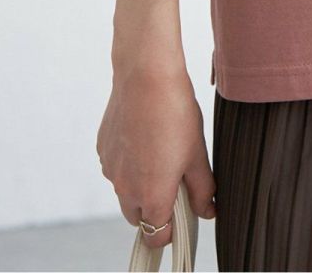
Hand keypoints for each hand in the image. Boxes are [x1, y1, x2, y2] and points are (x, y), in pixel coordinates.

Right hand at [96, 65, 216, 254]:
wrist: (145, 75)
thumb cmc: (174, 112)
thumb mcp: (197, 153)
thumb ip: (202, 189)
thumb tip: (208, 211)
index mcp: (151, 195)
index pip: (156, 236)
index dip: (171, 231)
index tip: (182, 214)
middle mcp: (125, 189)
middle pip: (139, 217)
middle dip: (155, 207)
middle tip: (175, 179)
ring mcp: (110, 169)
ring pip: (126, 191)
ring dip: (141, 183)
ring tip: (162, 150)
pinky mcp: (102, 150)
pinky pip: (116, 168)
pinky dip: (129, 163)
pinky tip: (146, 136)